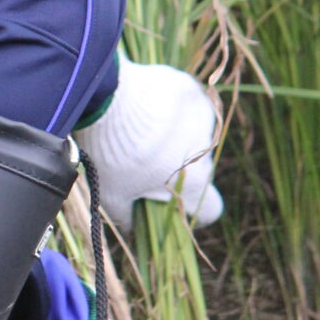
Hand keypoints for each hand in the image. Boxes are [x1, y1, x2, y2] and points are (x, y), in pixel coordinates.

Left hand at [72, 56, 221, 233]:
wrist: (108, 100)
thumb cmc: (111, 154)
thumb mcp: (112, 194)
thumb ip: (128, 216)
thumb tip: (132, 228)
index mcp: (194, 184)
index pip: (211, 209)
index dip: (192, 209)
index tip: (171, 202)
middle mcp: (206, 153)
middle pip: (195, 169)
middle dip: (174, 167)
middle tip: (139, 158)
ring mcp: (201, 118)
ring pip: (190, 134)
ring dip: (172, 134)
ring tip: (137, 127)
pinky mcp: (191, 90)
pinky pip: (183, 104)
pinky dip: (167, 106)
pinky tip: (142, 103)